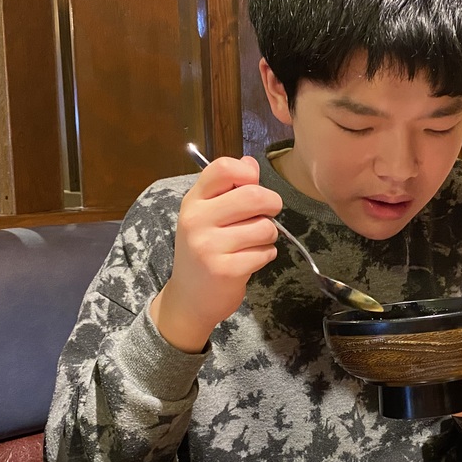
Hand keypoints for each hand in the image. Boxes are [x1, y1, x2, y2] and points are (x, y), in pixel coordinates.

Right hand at [150, 155, 281, 352]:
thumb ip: (229, 189)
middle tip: (269, 214)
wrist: (189, 298)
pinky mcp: (225, 270)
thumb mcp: (207, 215)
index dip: (248, 174)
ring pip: (265, 227)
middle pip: (253, 195)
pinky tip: (251, 260)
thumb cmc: (205, 251)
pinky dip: (265, 256)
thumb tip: (251, 163)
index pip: (223, 168)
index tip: (253, 186)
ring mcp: (209, 246)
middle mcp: (197, 220)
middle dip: (272, 204)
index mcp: (193, 201)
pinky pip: (265, 253)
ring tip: (254, 243)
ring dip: (269, 235)